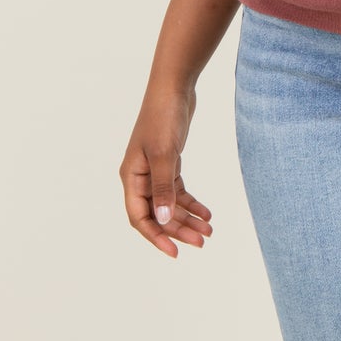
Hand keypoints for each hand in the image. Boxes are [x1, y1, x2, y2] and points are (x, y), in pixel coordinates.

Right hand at [120, 80, 213, 257]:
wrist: (174, 88)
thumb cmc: (163, 118)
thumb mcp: (164, 155)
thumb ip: (163, 188)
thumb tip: (162, 220)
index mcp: (131, 177)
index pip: (139, 217)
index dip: (156, 237)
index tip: (175, 252)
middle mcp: (139, 177)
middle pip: (157, 214)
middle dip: (178, 230)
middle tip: (202, 242)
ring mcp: (154, 171)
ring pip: (169, 204)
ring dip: (187, 219)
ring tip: (209, 231)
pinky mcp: (168, 163)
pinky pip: (178, 191)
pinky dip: (191, 203)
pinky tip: (207, 213)